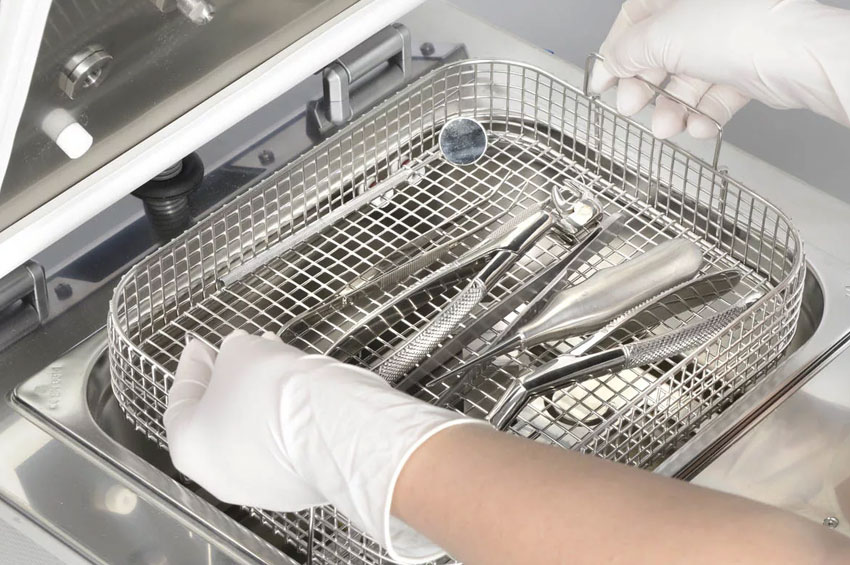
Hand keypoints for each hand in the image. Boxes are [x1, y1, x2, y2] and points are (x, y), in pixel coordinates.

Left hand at [164, 330, 478, 563]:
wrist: (334, 426)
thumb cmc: (273, 388)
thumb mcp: (242, 352)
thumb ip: (231, 354)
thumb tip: (237, 355)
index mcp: (189, 447)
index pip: (180, 400)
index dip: (192, 367)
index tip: (201, 346)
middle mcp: (219, 477)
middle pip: (218, 421)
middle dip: (230, 382)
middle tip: (240, 354)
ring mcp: (261, 488)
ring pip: (253, 436)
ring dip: (259, 400)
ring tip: (279, 366)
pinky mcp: (299, 489)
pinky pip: (283, 447)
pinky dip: (284, 420)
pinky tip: (300, 394)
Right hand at [590, 0, 849, 138]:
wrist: (797, 56)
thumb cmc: (738, 29)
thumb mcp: (660, 37)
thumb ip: (626, 52)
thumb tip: (610, 64)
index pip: (634, 20)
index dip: (613, 54)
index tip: (602, 84)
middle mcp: (705, 10)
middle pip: (659, 53)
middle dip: (645, 87)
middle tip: (632, 108)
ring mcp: (729, 37)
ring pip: (687, 78)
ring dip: (671, 108)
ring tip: (666, 127)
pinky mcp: (748, 66)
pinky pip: (715, 93)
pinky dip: (703, 113)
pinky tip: (697, 126)